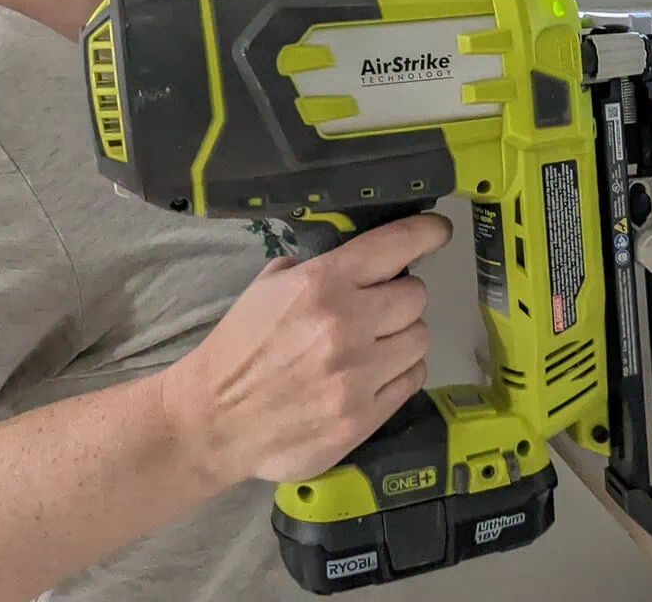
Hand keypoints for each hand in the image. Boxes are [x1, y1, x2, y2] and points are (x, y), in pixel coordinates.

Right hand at [160, 212, 451, 489]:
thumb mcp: (269, 287)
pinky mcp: (364, 416)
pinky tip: (375, 374)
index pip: (396, 245)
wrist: (213, 420)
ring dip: (402, 337)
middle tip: (378, 309)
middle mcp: (346, 324)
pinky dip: (400, 372)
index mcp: (322, 284)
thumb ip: (318, 268)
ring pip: (420, 337)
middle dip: (400, 298)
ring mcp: (358, 374)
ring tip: (374, 345)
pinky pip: (412, 378)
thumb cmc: (241, 347)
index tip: (438, 231)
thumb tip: (366, 260)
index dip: (426, 233)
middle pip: (416, 295)